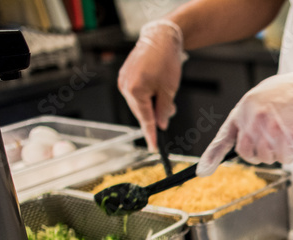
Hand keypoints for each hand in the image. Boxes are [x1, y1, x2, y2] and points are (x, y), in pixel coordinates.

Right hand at [118, 20, 186, 151]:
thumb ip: (164, 110)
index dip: (151, 134)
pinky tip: (156, 87)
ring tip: (164, 92)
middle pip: (141, 112)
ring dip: (151, 104)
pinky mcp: (125, 76)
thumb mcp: (169, 90)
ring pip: (139, 103)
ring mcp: (123, 80)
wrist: (160, 39)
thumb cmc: (165, 61)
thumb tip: (161, 124)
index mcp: (135, 91)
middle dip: (155, 114)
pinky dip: (146, 95)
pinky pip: (136, 93)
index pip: (145, 119)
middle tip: (169, 107)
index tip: (153, 147)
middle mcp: (125, 87)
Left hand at [196, 59, 292, 175]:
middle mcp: (254, 119)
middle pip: (248, 154)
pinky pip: (285, 159)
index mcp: (244, 107)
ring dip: (279, 152)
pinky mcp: (289, 138)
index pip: (225, 137)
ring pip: (267, 159)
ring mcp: (271, 129)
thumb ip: (250, 116)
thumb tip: (243, 138)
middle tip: (275, 140)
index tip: (203, 171)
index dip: (212, 156)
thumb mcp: (263, 95)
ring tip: (289, 132)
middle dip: (261, 153)